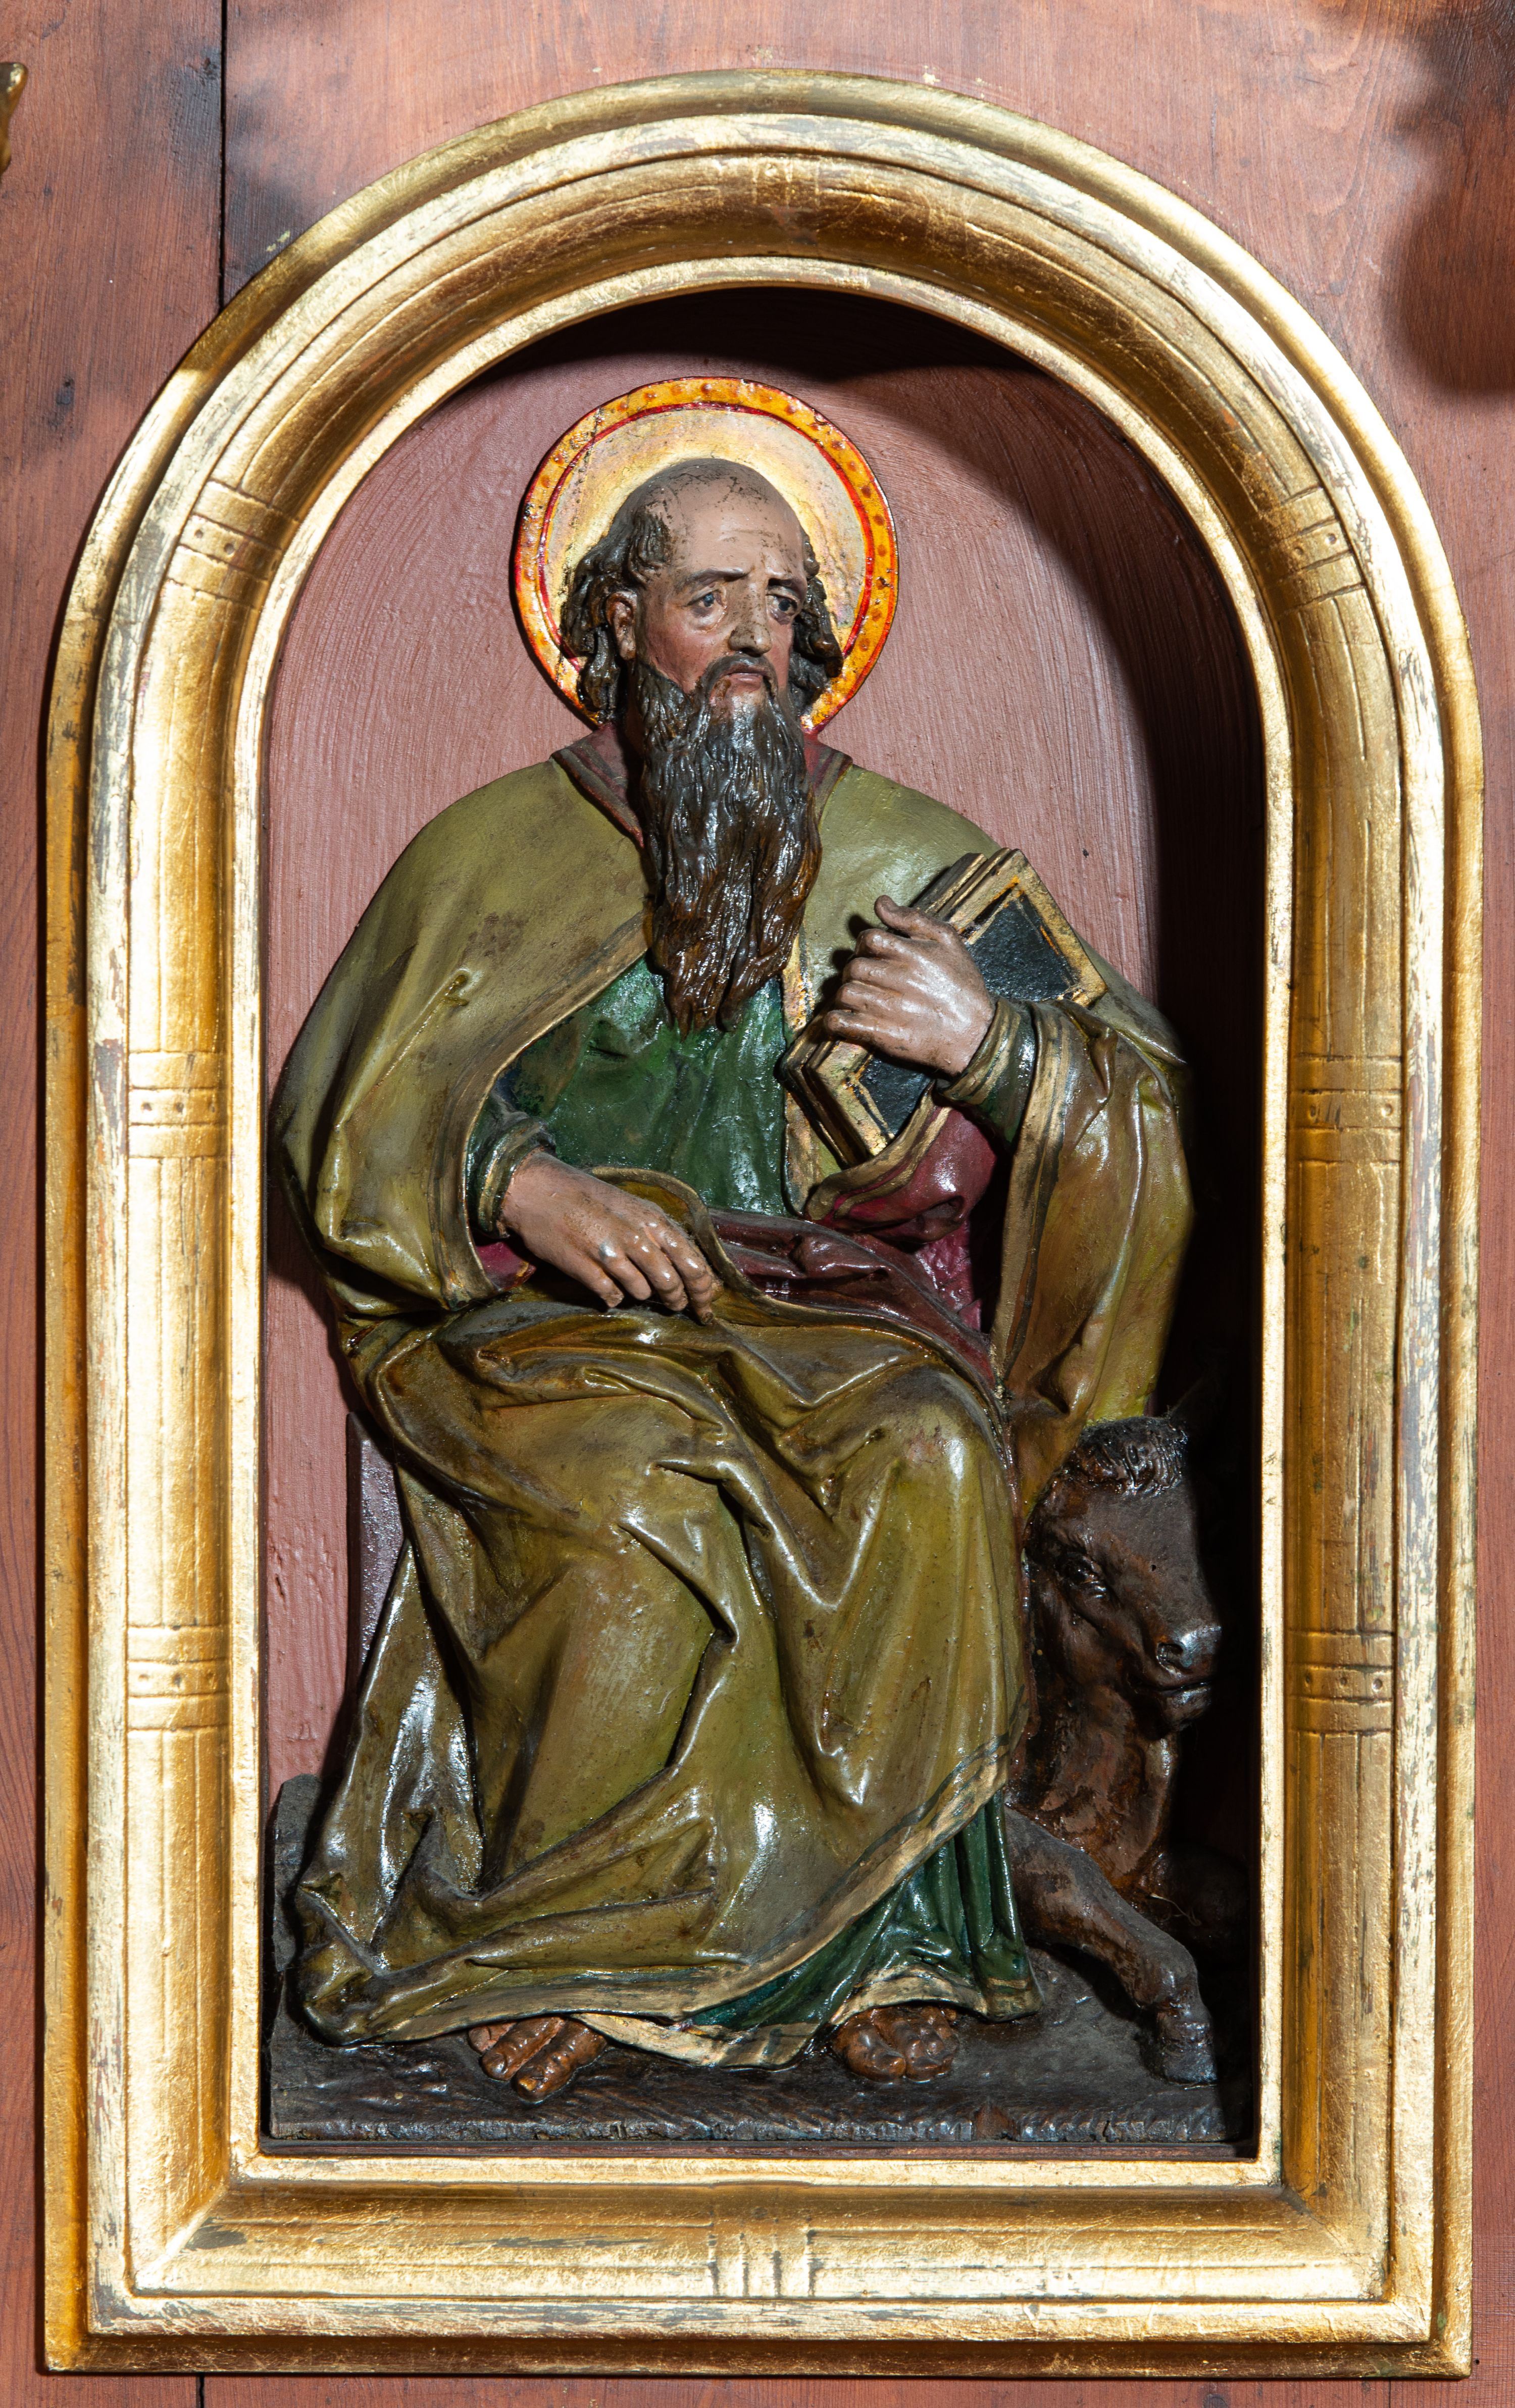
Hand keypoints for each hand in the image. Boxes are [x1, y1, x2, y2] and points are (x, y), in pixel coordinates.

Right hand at [496, 1154, 715, 1320]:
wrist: (538, 1189)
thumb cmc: (589, 1197)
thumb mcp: (632, 1207)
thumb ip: (658, 1234)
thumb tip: (686, 1266)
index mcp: (653, 1221)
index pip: (693, 1264)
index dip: (704, 1291)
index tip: (706, 1307)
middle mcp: (636, 1237)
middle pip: (673, 1283)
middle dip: (678, 1301)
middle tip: (677, 1308)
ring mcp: (610, 1253)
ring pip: (642, 1292)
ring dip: (642, 1295)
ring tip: (633, 1286)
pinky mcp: (585, 1268)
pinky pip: (611, 1296)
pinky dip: (613, 1298)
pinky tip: (608, 1289)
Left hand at [823, 896, 994, 1079]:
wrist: (976, 1033)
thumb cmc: (963, 984)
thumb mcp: (948, 941)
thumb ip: (913, 919)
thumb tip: (880, 903)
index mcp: (914, 955)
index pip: (869, 939)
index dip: (865, 944)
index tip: (872, 954)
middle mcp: (901, 980)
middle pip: (854, 967)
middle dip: (854, 970)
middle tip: (865, 977)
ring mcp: (890, 1009)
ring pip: (846, 993)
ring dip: (845, 994)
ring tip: (857, 997)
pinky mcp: (884, 1035)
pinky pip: (843, 1023)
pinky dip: (834, 1021)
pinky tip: (841, 1019)